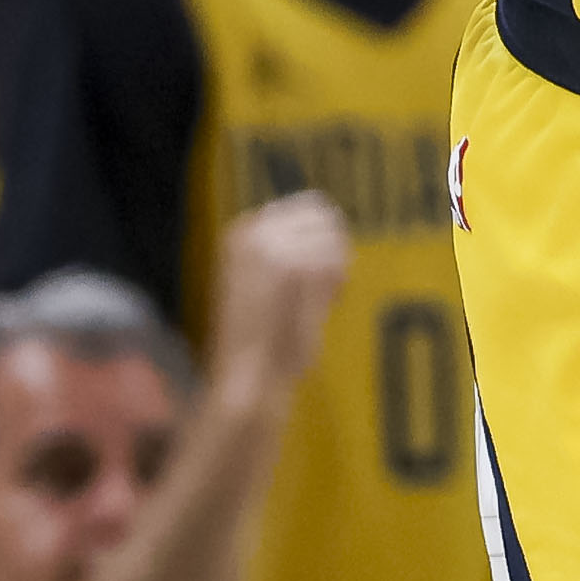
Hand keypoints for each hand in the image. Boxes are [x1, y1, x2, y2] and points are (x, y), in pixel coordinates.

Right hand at [206, 193, 355, 401]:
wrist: (245, 375)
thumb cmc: (256, 338)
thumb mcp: (255, 277)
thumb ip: (283, 248)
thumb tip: (326, 220)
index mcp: (241, 230)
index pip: (303, 205)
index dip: (320, 237)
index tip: (316, 268)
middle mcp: (256, 232)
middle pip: (324, 215)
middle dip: (332, 247)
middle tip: (326, 285)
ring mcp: (277, 248)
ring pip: (333, 239)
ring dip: (336, 269)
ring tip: (317, 302)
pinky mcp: (299, 269)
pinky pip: (337, 263)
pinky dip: (337, 286)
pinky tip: (323, 307)